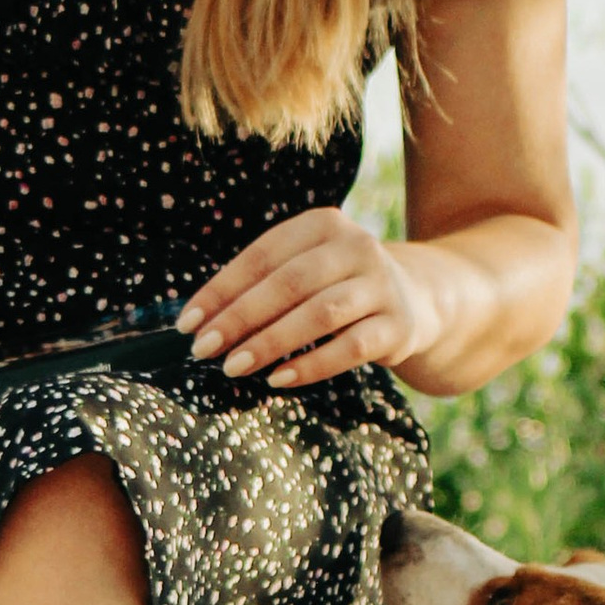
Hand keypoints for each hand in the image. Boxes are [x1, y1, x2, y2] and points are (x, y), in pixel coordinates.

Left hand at [180, 209, 428, 389]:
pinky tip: (277, 380)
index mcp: (323, 224)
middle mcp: (355, 246)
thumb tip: (199, 321)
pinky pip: (349, 348)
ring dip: (270, 342)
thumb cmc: (337, 286)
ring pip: (318, 314)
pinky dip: (310, 366)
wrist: (417, 299)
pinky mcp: (398, 325)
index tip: (188, 323)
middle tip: (204, 349)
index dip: (221, 290)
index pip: (262, 256)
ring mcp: (380, 285)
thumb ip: (261, 285)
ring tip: (233, 367)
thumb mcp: (306, 269)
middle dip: (240, 318)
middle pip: (288, 283)